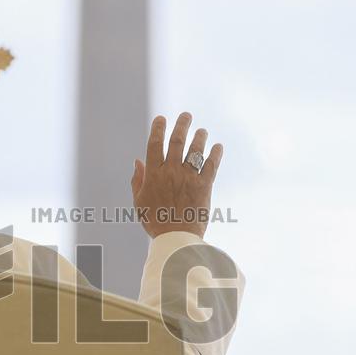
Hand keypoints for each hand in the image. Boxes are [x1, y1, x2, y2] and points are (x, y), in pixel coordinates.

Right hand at [131, 112, 223, 238]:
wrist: (177, 238)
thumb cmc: (155, 222)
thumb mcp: (139, 202)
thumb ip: (138, 180)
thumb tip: (138, 161)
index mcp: (153, 174)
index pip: (155, 144)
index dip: (158, 128)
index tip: (161, 118)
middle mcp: (171, 171)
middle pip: (177, 140)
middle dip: (182, 124)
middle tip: (186, 115)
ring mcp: (188, 177)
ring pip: (195, 149)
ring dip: (199, 136)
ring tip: (202, 131)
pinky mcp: (204, 186)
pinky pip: (211, 165)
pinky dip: (215, 154)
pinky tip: (218, 146)